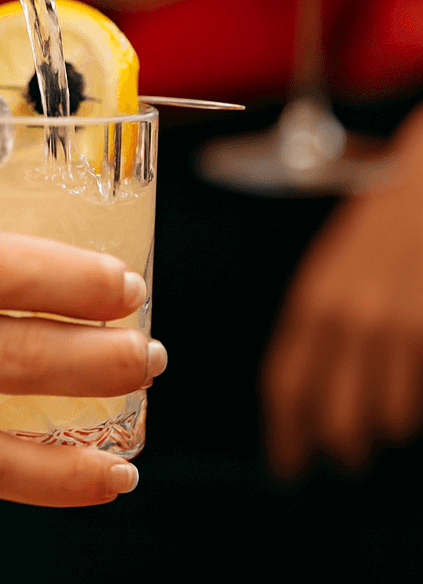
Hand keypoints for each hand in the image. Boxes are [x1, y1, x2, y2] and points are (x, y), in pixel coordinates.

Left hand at [263, 105, 422, 476]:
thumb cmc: (378, 227)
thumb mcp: (330, 272)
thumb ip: (316, 327)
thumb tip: (307, 389)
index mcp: (311, 302)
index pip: (284, 385)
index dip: (284, 435)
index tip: (286, 466)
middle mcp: (349, 319)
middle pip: (332, 416)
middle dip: (336, 446)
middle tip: (341, 456)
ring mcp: (399, 327)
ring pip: (385, 418)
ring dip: (381, 427)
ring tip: (380, 421)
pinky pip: (419, 399)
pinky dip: (412, 407)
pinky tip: (407, 394)